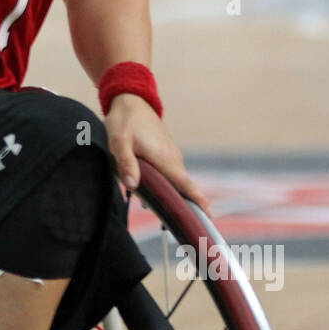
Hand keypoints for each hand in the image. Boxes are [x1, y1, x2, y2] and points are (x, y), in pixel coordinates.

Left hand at [104, 93, 210, 213]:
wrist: (131, 101)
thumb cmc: (124, 121)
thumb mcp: (119, 142)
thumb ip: (126, 164)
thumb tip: (133, 187)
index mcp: (165, 159)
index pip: (186, 184)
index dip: (198, 201)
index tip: (210, 217)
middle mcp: (173, 159)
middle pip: (183, 188)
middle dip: (186, 207)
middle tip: (186, 229)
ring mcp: (171, 156)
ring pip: (175, 182)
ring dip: (175, 197)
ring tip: (169, 219)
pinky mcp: (166, 154)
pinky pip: (170, 175)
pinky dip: (168, 187)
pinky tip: (156, 196)